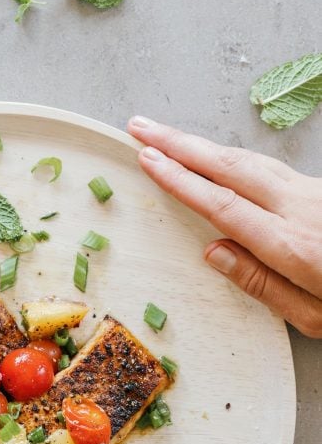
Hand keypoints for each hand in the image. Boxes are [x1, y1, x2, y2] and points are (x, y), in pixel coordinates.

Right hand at [127, 117, 321, 336]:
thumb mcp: (313, 317)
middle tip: (140, 127)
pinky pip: (265, 167)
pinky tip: (213, 158)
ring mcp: (313, 193)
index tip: (147, 159)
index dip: (181, 179)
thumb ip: (261, 283)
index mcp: (291, 244)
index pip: (222, 203)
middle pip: (230, 165)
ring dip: (203, 145)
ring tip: (165, 137)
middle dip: (180, 143)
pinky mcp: (320, 191)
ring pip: (249, 160)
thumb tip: (213, 251)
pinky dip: (230, 157)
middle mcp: (300, 208)